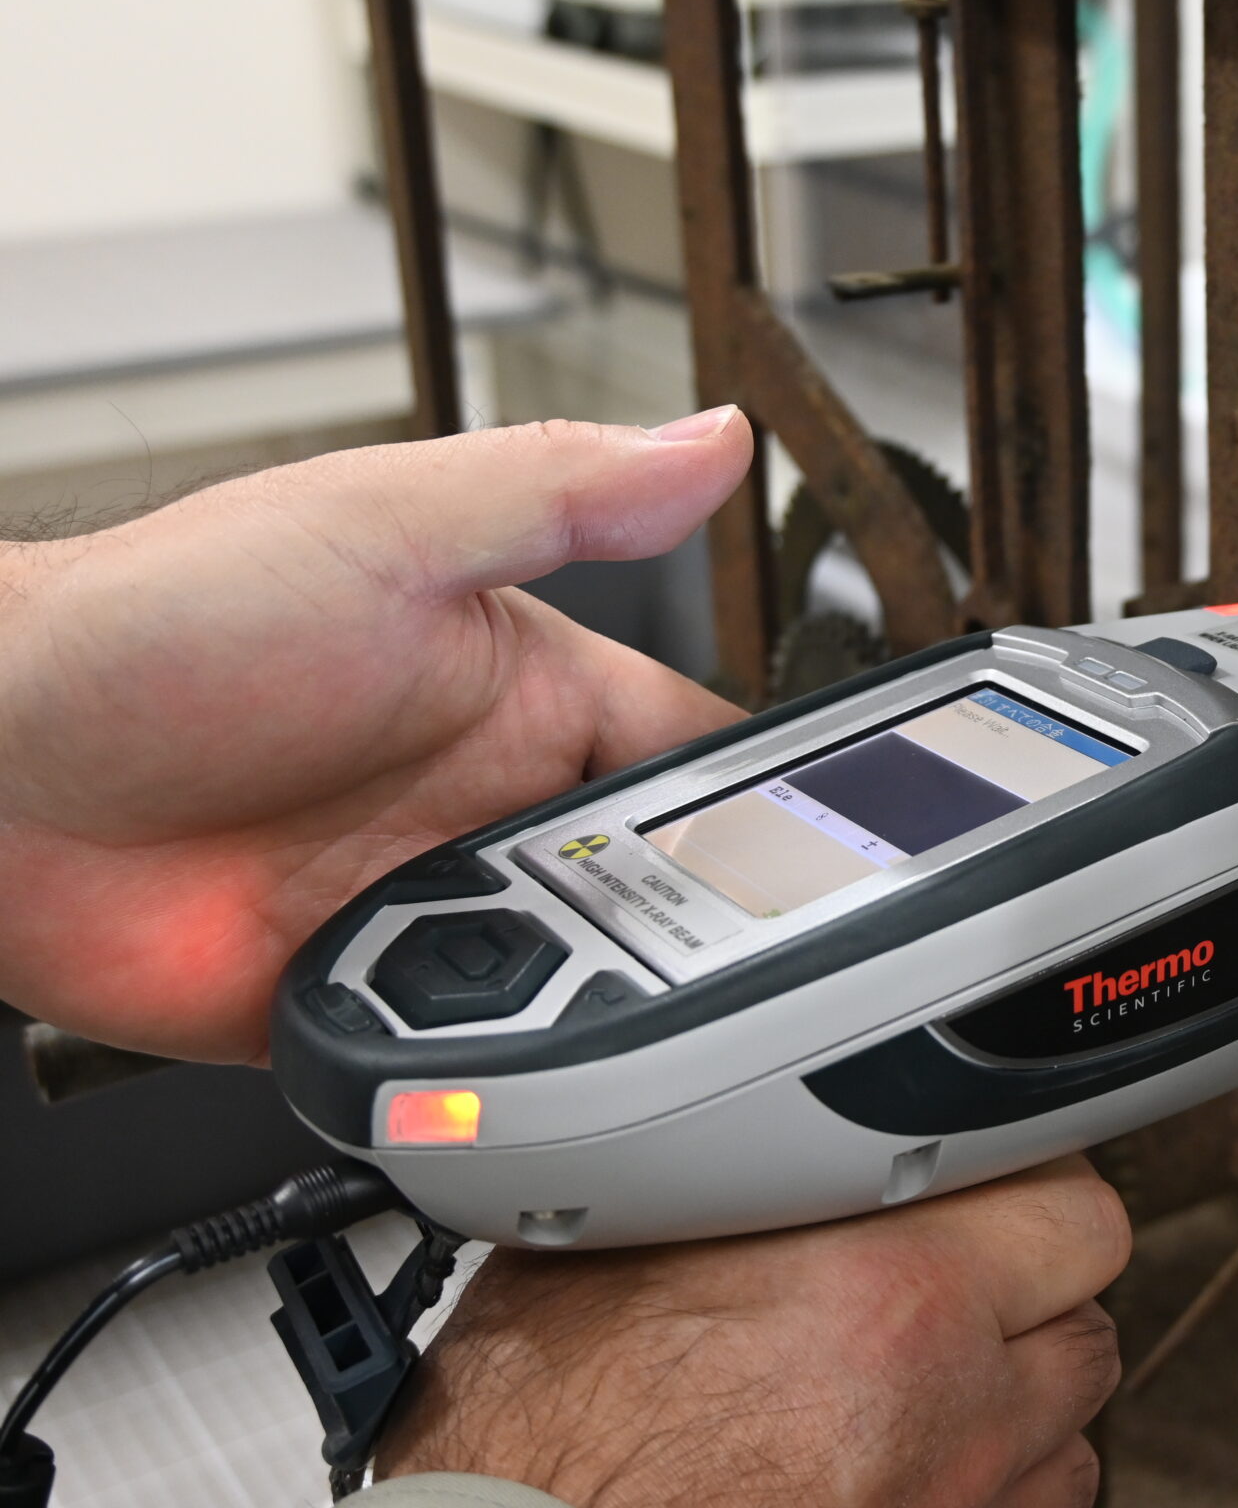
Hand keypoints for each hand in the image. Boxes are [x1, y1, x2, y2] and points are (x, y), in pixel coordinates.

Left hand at [0, 411, 752, 1060]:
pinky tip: (487, 1047)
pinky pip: (458, 1054)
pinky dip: (482, 1064)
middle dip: (685, 922)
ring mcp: (419, 902)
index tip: (812, 850)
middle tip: (697, 946)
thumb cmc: (154, 622)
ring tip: (585, 991)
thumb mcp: (384, 528)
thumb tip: (712, 442)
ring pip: (571, 982)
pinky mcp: (352, 998)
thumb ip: (559, 493)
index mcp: (523, 693)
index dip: (762, 803)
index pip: (694, 755)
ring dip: (586, 997)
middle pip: (651, 884)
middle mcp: (483, 802)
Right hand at [378, 1156, 1130, 1507]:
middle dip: (1031, 1279)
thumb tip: (780, 1122)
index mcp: (885, 1290)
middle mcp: (946, 1403)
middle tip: (959, 1271)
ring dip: (1024, 1384)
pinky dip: (1004, 1481)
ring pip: (1076, 1414)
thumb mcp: (621, 1244)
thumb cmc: (538, 1445)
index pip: (1071, 1202)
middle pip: (1088, 1303)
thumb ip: (745, 1173)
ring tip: (942, 1370)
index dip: (1027, 1177)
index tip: (989, 1178)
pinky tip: (932, 1456)